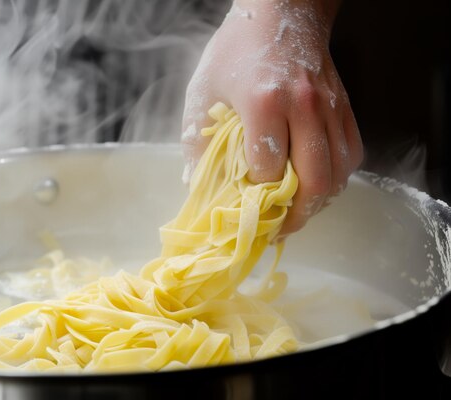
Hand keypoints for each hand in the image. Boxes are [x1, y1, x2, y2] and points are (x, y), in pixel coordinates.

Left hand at [181, 0, 362, 237]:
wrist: (281, 12)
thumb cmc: (235, 51)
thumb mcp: (203, 92)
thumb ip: (196, 141)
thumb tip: (196, 185)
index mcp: (264, 103)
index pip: (267, 170)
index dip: (256, 198)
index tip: (244, 211)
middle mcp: (304, 107)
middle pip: (314, 180)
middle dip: (296, 216)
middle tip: (279, 230)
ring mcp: (329, 106)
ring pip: (339, 172)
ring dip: (319, 202)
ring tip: (297, 213)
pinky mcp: (344, 106)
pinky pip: (351, 154)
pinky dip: (337, 179)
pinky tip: (317, 185)